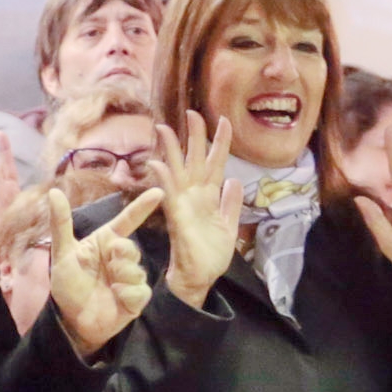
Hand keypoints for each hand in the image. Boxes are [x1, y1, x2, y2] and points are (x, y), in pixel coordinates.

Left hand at [45, 183, 163, 358]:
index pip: (127, 221)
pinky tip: (115, 296)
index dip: (141, 207)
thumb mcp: (62, 253)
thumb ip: (61, 223)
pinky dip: (126, 293)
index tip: (158, 192)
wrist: (72, 319)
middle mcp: (120, 258)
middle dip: (121, 254)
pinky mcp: (136, 299)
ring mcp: (130, 278)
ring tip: (108, 285)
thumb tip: (54, 192)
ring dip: (120, 276)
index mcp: (106, 242)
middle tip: (108, 263)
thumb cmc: (68, 284)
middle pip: (131, 248)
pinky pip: (140, 290)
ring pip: (137, 270)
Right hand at [154, 111, 245, 308]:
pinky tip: (157, 164)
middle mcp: (195, 195)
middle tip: (193, 112)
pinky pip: (169, 195)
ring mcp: (184, 204)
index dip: (220, 142)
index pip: (215, 163)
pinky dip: (163, 179)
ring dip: (171, 150)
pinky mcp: (176, 217)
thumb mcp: (230, 225)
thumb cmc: (211, 255)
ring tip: (164, 129)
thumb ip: (231, 203)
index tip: (224, 121)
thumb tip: (235, 181)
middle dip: (195, 136)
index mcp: (209, 196)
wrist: (199, 278)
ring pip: (177, 171)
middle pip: (195, 159)